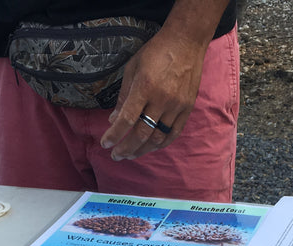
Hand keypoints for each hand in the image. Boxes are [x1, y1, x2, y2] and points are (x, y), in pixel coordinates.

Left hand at [100, 28, 207, 160]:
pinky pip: (173, 133)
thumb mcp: (132, 68)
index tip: (105, 144)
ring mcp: (176, 106)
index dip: (114, 135)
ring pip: (158, 138)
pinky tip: (150, 147)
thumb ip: (123, 96)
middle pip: (142, 133)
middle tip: (116, 155)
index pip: (127, 119)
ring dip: (142, 150)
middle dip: (126, 148)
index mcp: (145, 87)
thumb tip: (113, 119)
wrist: (186, 42)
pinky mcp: (187, 108)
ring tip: (130, 155)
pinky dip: (160, 144)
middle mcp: (161, 99)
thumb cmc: (156, 52)